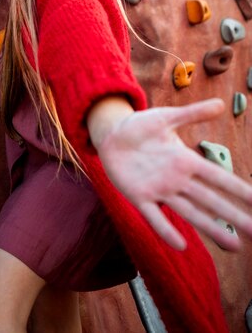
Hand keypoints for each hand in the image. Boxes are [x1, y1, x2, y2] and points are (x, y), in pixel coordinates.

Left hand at [92, 98, 251, 250]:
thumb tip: (220, 104)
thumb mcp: (166, 117)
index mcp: (185, 160)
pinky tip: (180, 245)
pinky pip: (154, 216)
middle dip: (233, 215)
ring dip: (210, 228)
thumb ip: (192, 114)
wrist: (110, 135)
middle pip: (210, 200)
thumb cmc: (140, 127)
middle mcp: (176, 179)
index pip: (218, 177)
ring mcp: (158, 190)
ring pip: (189, 212)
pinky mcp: (138, 196)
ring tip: (233, 245)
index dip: (238, 189)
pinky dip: (166, 230)